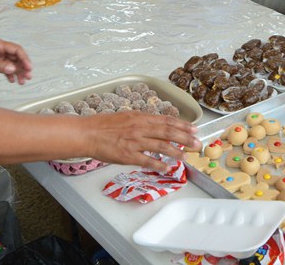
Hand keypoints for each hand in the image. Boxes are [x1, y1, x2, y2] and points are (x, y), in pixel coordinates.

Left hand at [0, 37, 33, 83]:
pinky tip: (11, 80)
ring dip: (17, 72)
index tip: (29, 68)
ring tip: (21, 82)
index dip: (24, 58)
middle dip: (23, 67)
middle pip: (15, 57)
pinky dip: (8, 74)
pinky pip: (3, 68)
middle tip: (27, 77)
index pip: (16, 50)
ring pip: (10, 63)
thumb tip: (12, 68)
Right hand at [83, 112, 200, 171]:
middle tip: (197, 143)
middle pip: (168, 132)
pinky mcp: (128, 156)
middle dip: (185, 138)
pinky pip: (147, 161)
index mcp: (140, 117)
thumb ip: (142, 121)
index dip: (182, 125)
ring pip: (161, 146)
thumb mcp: (126, 117)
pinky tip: (167, 168)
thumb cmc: (104, 125)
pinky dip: (159, 165)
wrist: (88, 133)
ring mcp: (135, 142)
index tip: (194, 129)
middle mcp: (140, 128)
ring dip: (176, 151)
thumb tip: (157, 125)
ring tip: (186, 155)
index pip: (166, 121)